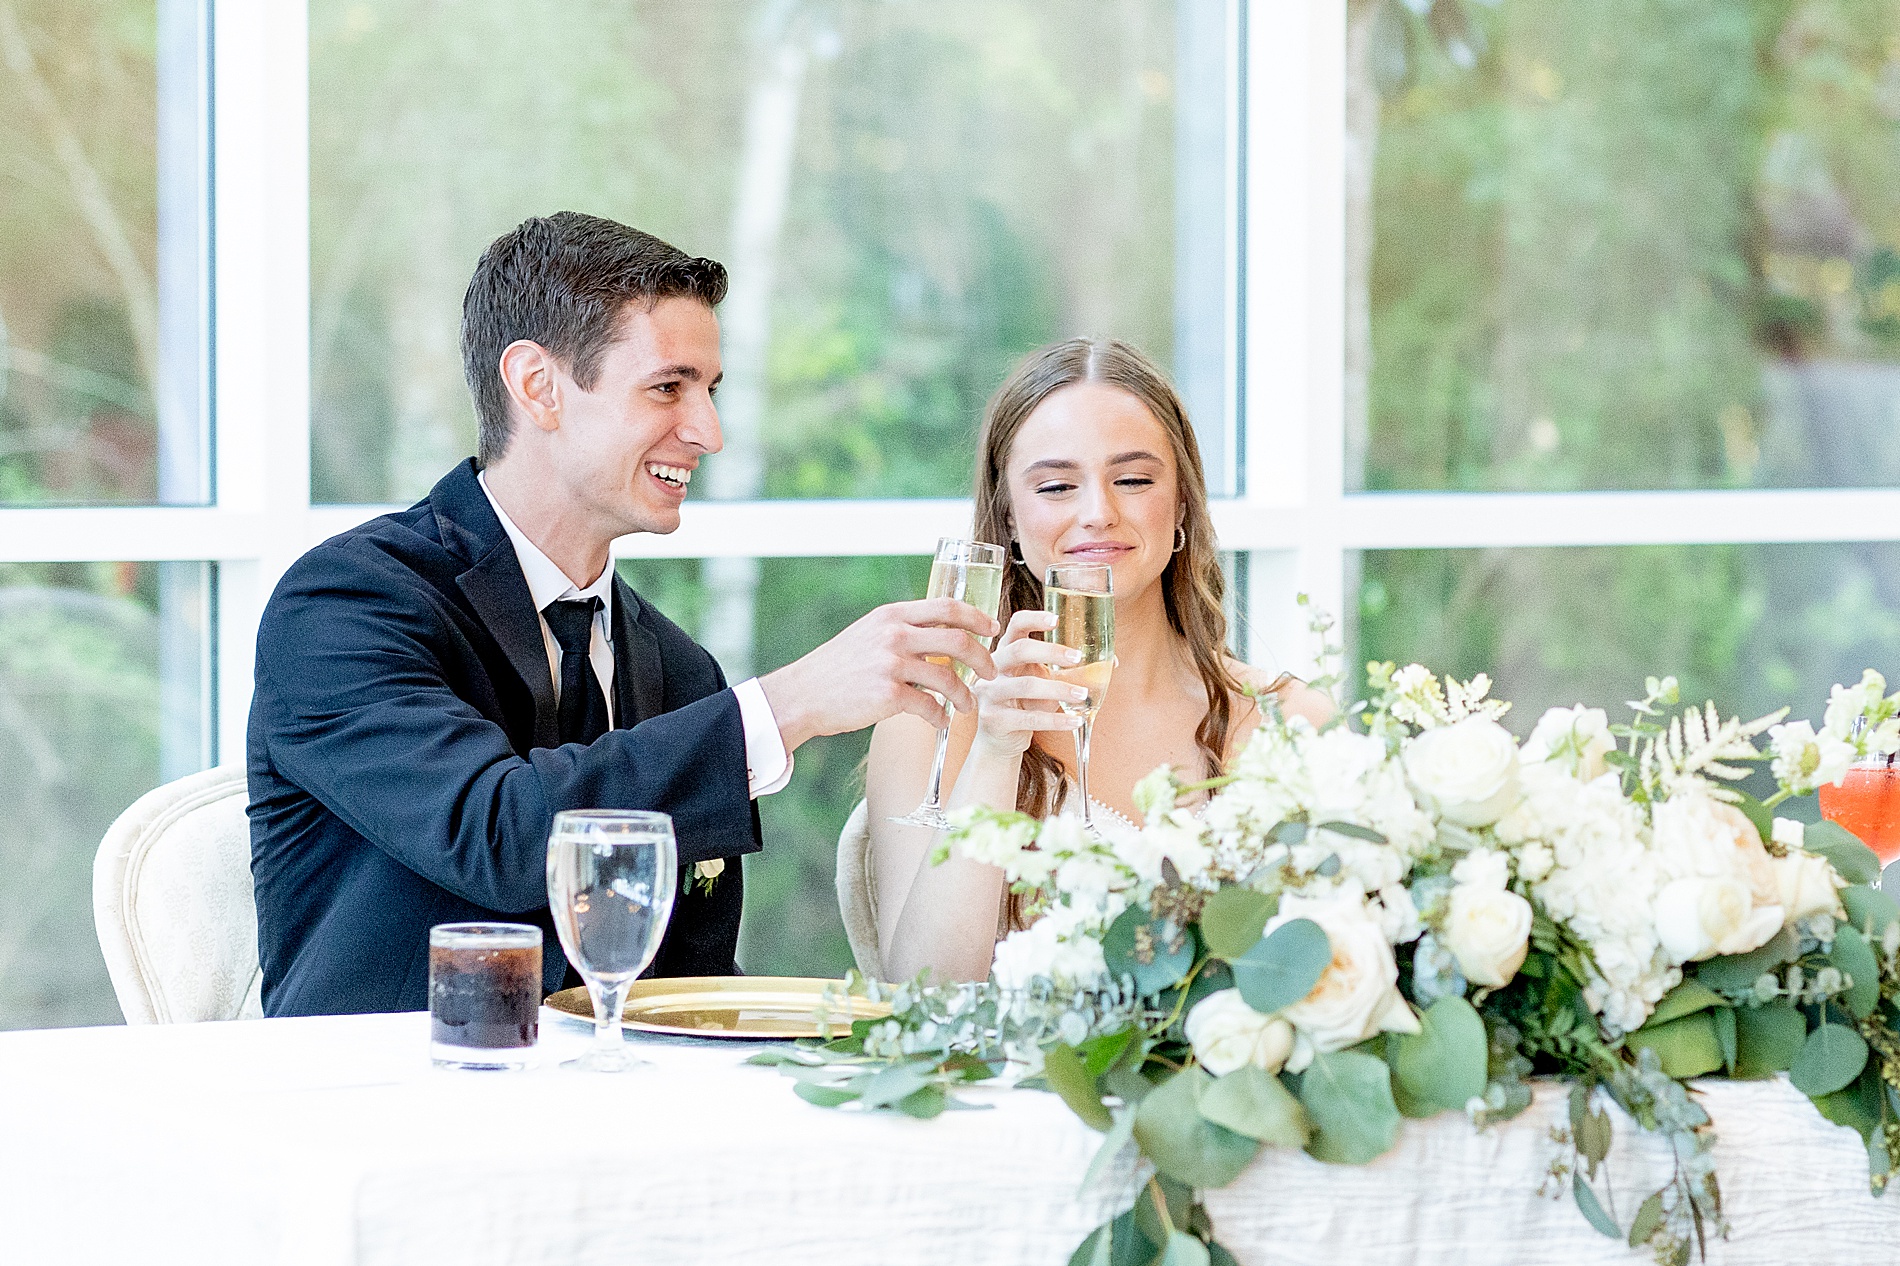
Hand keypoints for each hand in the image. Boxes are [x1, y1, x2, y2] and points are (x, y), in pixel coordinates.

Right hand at [760, 598, 1000, 750]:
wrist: (802, 694)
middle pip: (958, 639)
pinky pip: (930, 706)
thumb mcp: (869, 634)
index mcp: (892, 615)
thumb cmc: (838, 667)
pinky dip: (940, 716)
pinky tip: (939, 721)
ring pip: (949, 677)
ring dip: (965, 695)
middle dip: (984, 658)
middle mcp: (894, 634)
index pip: (947, 606)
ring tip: (967, 706)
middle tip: (991, 673)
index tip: (993, 629)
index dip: (977, 616)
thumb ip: (902, 630)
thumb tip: (941, 635)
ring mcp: (891, 664)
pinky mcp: (887, 695)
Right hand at [968, 610, 1084, 757]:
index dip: (1034, 619)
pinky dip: (1055, 720)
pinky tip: (1075, 721)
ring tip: (1083, 695)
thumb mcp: (1043, 681)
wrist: (1000, 741)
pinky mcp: (993, 719)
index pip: (1015, 626)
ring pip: (1026, 686)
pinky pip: (1028, 719)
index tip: (1057, 620)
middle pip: (1019, 650)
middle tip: (1077, 658)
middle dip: (1050, 652)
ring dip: (1058, 689)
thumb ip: (1068, 670)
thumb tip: (1111, 661)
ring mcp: (990, 693)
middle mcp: (993, 668)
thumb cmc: (1025, 704)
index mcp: (1006, 651)